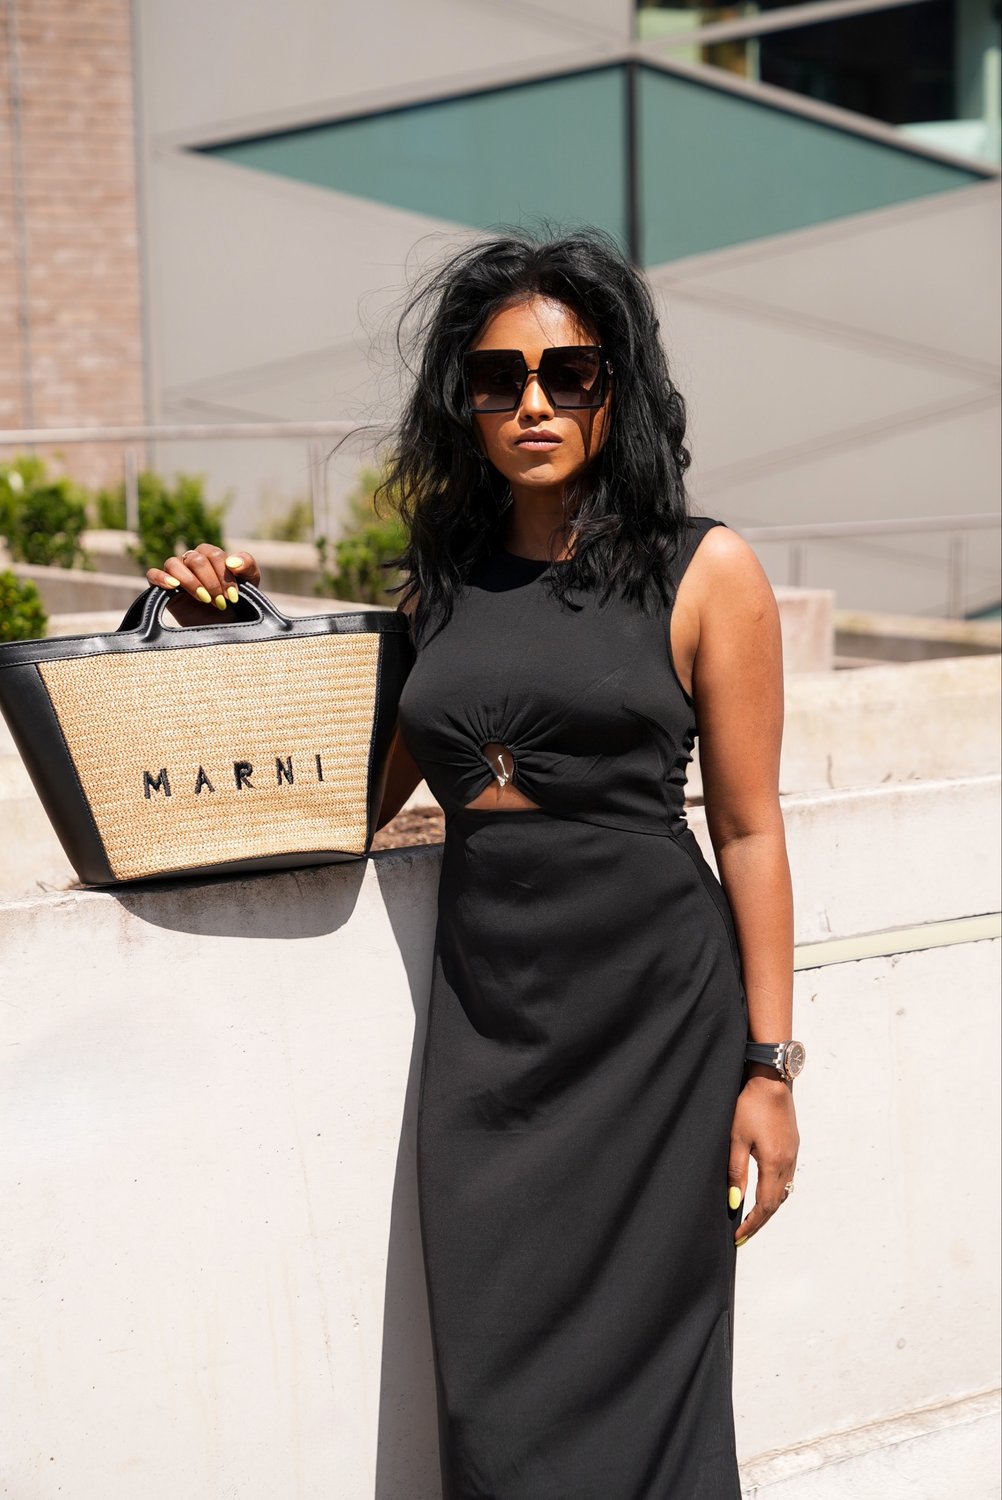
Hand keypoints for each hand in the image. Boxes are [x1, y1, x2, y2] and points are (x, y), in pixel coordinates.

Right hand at [145, 544, 261, 625]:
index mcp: (211, 556)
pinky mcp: (162, 589)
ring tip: (204, 599)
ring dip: (191, 582)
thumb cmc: (238, 604)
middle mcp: (191, 560)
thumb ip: (248, 566)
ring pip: (174, 563)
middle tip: (220, 603)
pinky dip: (161, 578)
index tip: (233, 597)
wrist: (224, 629)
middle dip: (211, 582)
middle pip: (195, 559)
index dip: (224, 574)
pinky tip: (174, 587)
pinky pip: (153, 574)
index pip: (213, 554)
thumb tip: (232, 561)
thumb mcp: (250, 584)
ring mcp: (175, 573)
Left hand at [727, 1070, 799, 1245]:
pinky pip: (786, 1178)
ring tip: (752, 1218)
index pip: (765, 1206)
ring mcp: (793, 1154)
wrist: (772, 1079)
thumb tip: (734, 1203)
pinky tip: (764, 1192)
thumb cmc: (749, 1106)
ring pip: (784, 1192)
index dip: (752, 1224)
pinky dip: (775, 1192)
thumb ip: (735, 1172)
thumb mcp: (735, 1138)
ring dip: (768, 1208)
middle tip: (742, 1235)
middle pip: (776, 1203)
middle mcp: (788, 1162)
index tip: (738, 1238)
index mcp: (774, 1163)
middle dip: (759, 1221)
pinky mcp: (792, 1146)